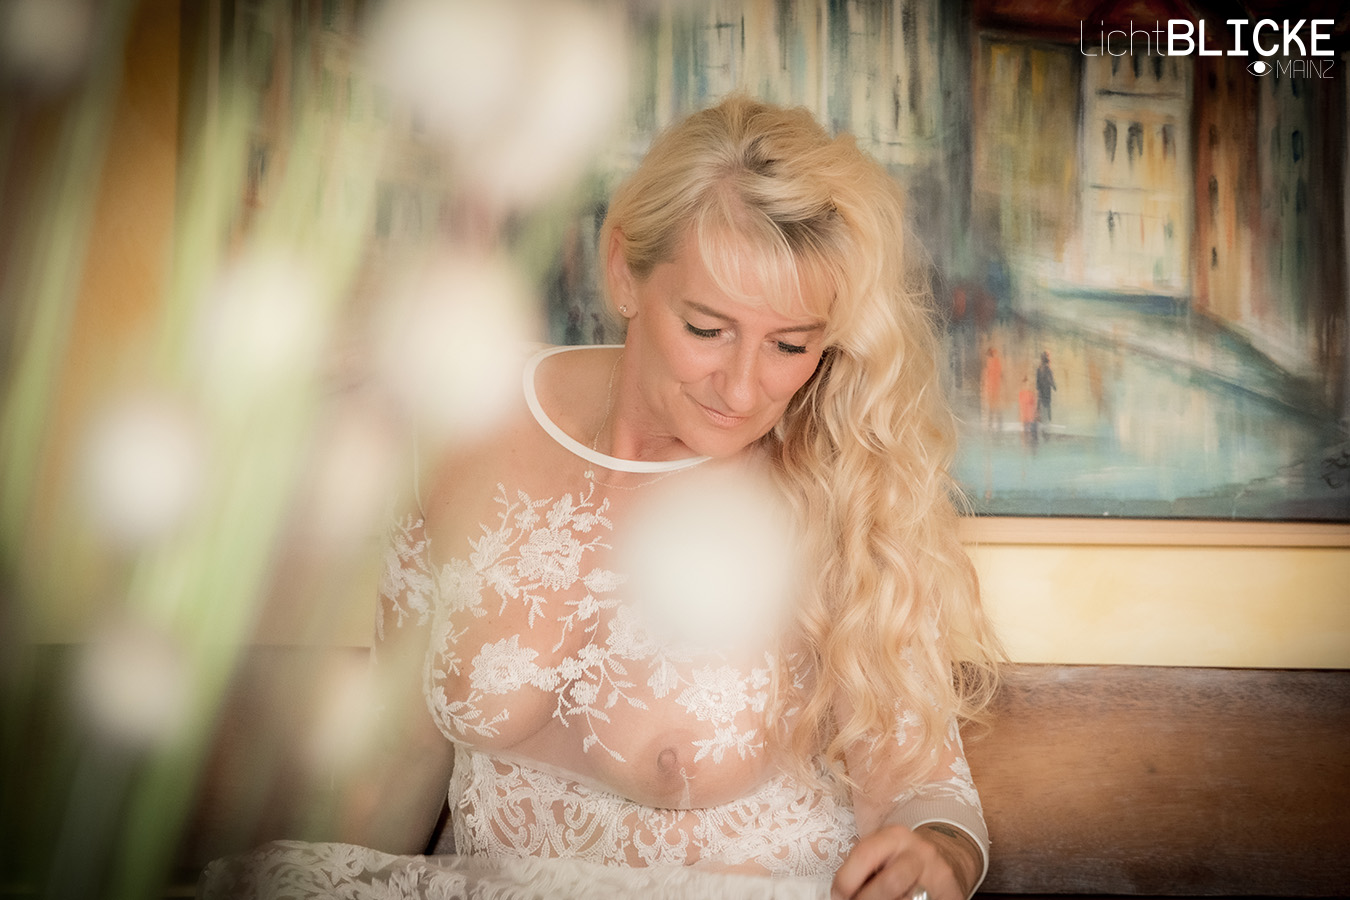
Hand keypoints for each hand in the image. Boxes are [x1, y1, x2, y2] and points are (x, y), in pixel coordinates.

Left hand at [830, 823, 976, 899]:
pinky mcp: (952, 893)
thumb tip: (840, 894)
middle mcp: (919, 852)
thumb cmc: (902, 858)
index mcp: (895, 836)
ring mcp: (938, 874)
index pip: (865, 855)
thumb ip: (863, 866)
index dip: (846, 881)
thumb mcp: (882, 851)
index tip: (838, 896)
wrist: (945, 858)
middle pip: (889, 883)